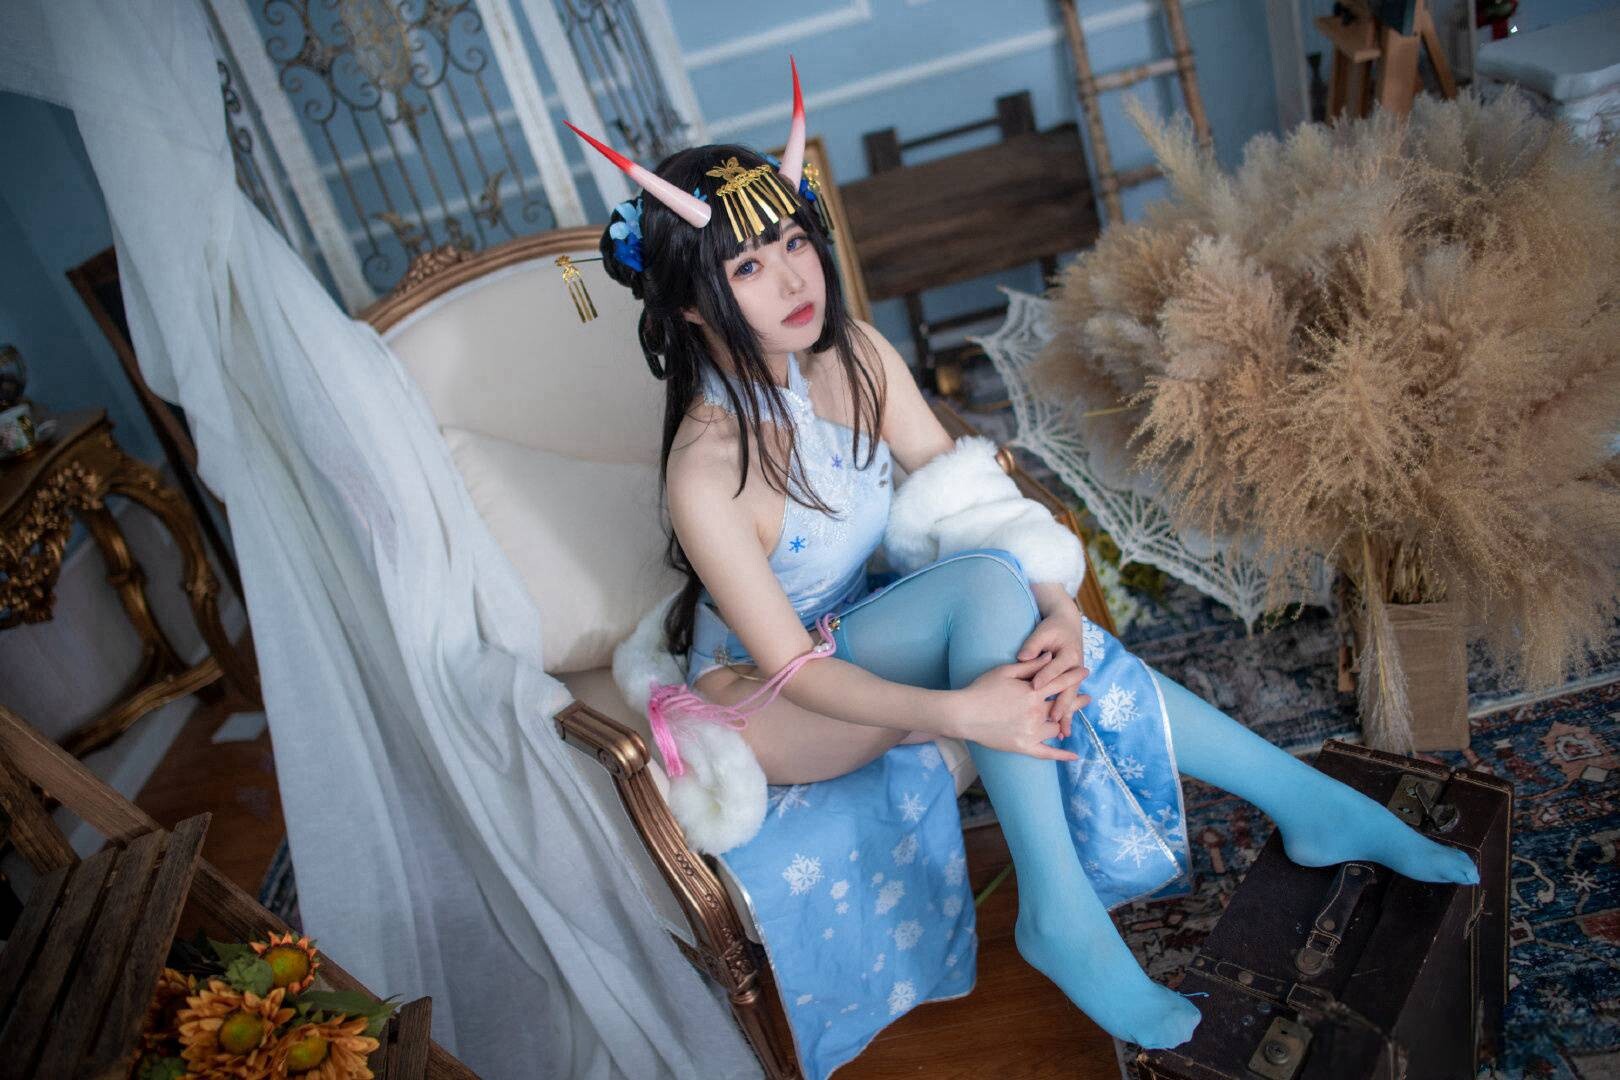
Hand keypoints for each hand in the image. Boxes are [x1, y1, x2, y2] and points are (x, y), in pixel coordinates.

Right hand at [949, 657, 1084, 761]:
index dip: (1074, 676)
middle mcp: (1036, 713)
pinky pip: (1047, 753)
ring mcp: (1031, 733)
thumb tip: (1051, 657)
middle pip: (1063, 706)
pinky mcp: (1024, 747)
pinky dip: (1061, 755)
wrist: (963, 714)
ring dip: (1063, 722)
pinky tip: (1074, 756)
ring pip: (1056, 728)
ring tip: (1069, 720)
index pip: (1060, 682)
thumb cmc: (981, 689)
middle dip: (1076, 701)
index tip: (1085, 672)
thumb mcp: (1006, 671)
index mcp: (1033, 693)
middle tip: (1087, 698)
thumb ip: (1031, 665)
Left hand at [1017, 612, 1090, 736]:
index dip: (1044, 676)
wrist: (1068, 625)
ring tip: (1062, 734)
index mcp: (1069, 654)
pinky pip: (1068, 701)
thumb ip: (1033, 645)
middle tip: (1052, 719)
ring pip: (1070, 699)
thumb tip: (1023, 656)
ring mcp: (1075, 678)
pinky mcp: (1071, 684)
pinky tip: (1062, 731)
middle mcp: (1076, 668)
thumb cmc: (1052, 629)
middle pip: (1067, 689)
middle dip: (1060, 705)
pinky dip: (1065, 715)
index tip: (1033, 687)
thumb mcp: (1042, 632)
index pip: (1054, 668)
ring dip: (1066, 716)